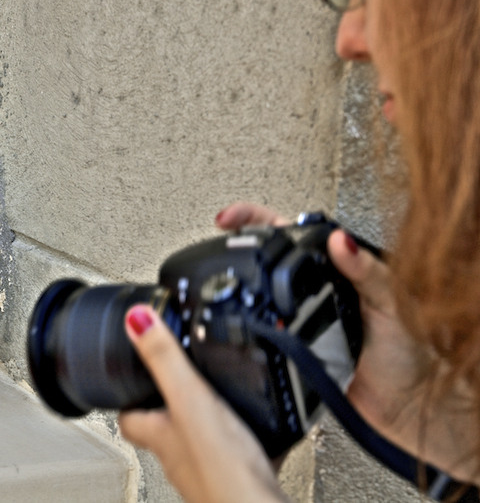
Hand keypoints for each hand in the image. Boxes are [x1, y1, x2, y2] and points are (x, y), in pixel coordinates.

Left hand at [118, 305, 287, 502]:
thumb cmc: (222, 471)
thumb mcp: (190, 399)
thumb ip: (164, 359)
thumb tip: (136, 320)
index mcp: (160, 433)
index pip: (128, 416)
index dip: (126, 395)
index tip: (130, 372)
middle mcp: (179, 453)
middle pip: (162, 424)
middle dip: (170, 400)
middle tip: (181, 376)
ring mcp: (207, 466)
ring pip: (198, 436)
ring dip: (207, 415)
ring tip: (221, 393)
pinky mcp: (238, 474)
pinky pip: (236, 449)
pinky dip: (243, 434)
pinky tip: (257, 424)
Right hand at [217, 202, 479, 483]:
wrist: (406, 407)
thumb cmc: (410, 354)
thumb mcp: (392, 303)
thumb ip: (367, 271)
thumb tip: (340, 242)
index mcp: (336, 271)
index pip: (291, 235)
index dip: (256, 221)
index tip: (230, 218)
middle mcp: (313, 292)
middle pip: (265, 262)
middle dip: (235, 251)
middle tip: (215, 246)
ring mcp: (298, 322)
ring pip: (259, 298)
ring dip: (240, 292)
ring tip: (226, 283)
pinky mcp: (290, 352)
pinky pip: (262, 337)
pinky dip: (249, 332)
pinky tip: (243, 328)